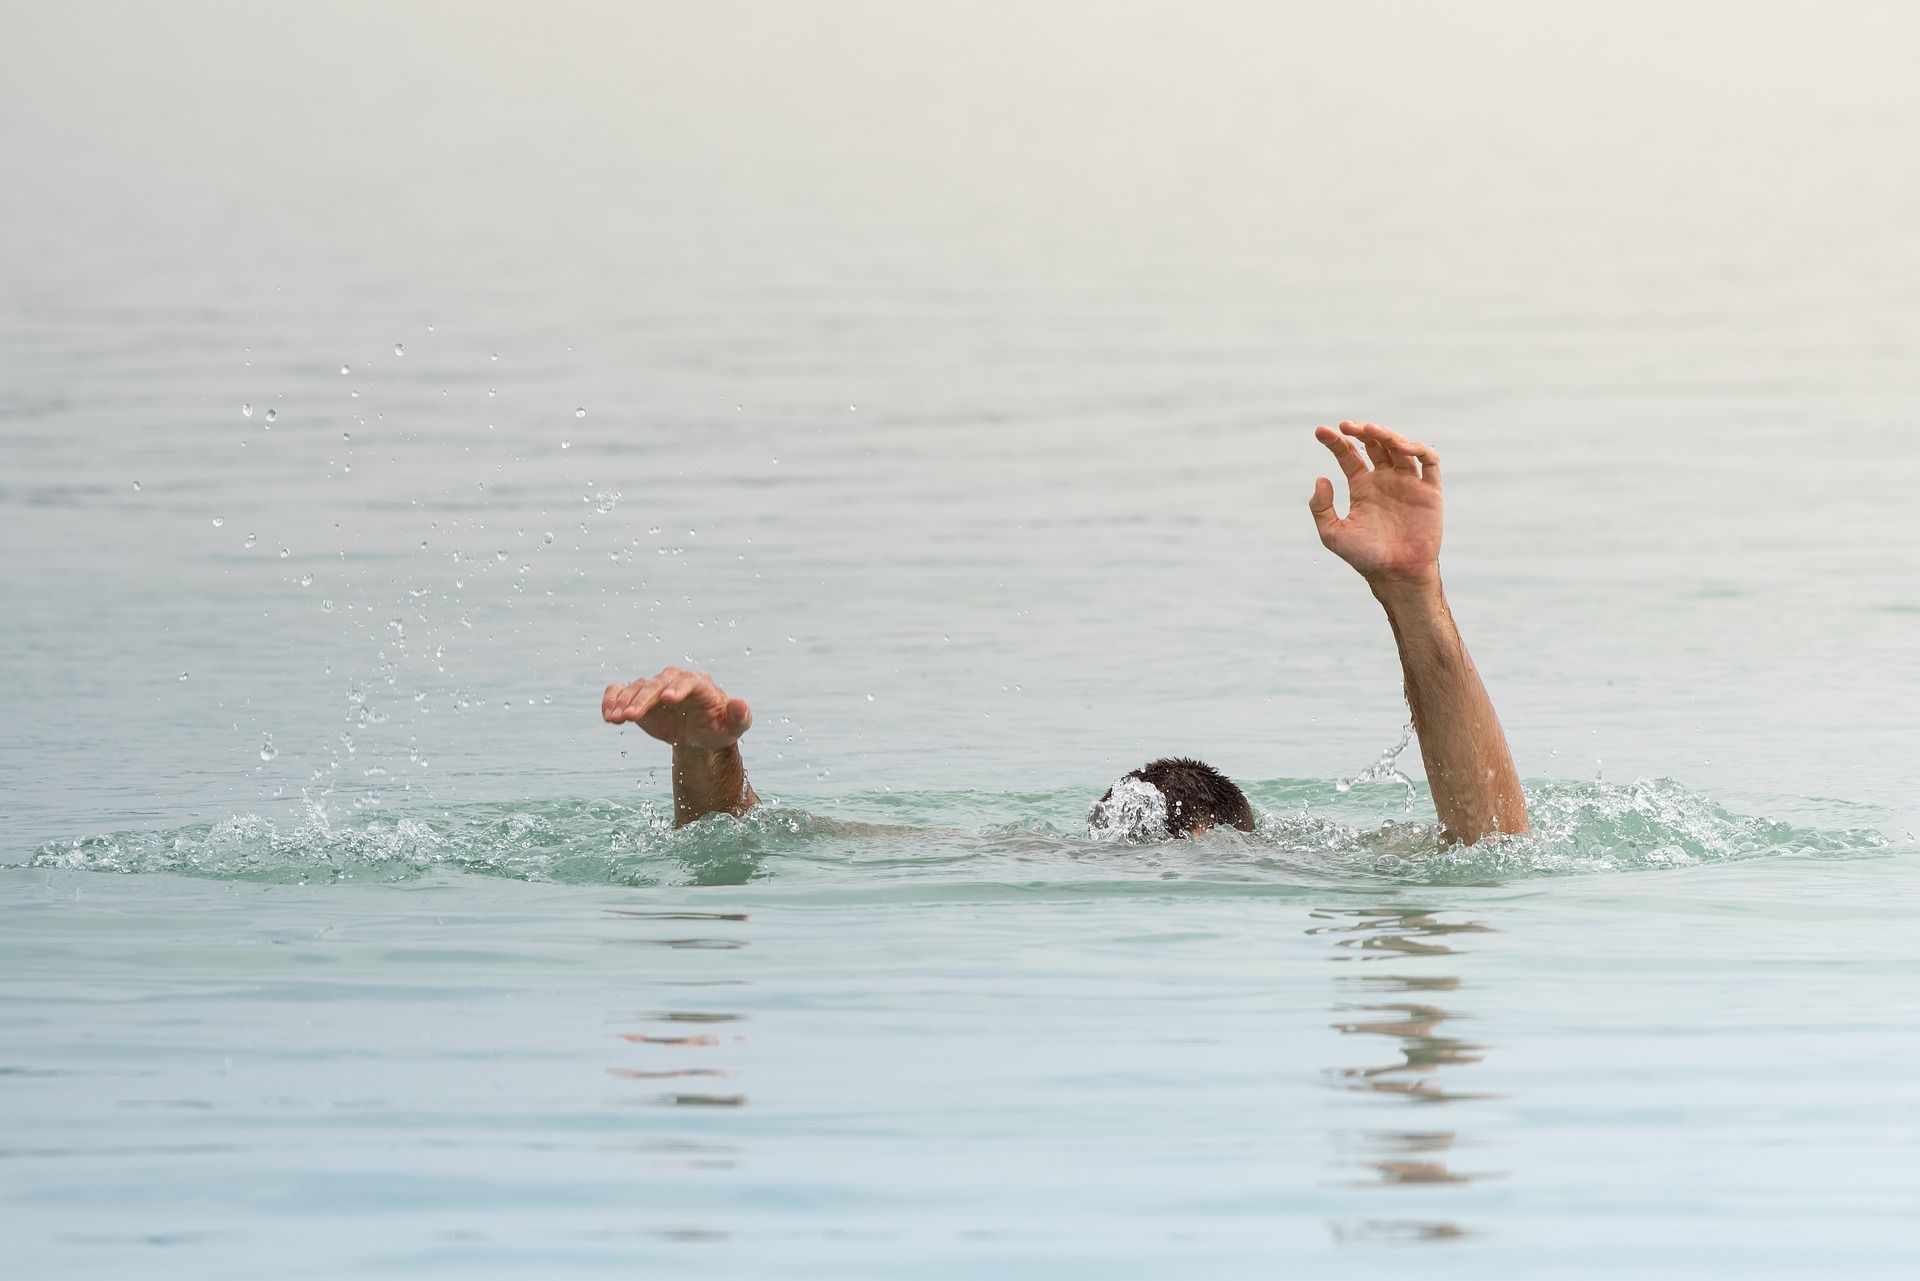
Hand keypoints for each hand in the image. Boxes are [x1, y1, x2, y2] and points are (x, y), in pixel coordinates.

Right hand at [601, 667, 751, 748]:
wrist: (700, 732)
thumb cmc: (719, 727)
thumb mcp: (734, 726)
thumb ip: (739, 716)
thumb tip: (740, 703)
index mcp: (700, 685)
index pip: (688, 681)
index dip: (678, 688)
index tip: (669, 700)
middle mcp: (674, 682)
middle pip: (657, 684)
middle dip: (644, 699)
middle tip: (631, 716)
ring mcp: (655, 688)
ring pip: (636, 687)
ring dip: (624, 701)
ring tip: (614, 718)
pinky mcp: (639, 698)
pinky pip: (620, 691)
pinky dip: (611, 699)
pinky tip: (607, 714)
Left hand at [1309, 421, 1443, 586]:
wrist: (1396, 574)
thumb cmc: (1364, 557)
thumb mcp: (1333, 534)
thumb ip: (1321, 508)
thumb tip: (1321, 478)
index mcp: (1363, 487)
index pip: (1349, 455)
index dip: (1335, 442)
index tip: (1321, 432)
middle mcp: (1385, 480)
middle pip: (1374, 445)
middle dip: (1361, 431)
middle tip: (1346, 426)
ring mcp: (1408, 483)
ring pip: (1399, 447)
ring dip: (1386, 435)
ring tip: (1370, 430)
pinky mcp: (1430, 490)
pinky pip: (1429, 461)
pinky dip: (1418, 448)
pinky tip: (1401, 447)